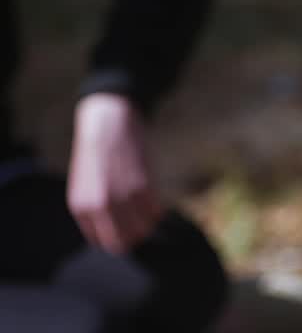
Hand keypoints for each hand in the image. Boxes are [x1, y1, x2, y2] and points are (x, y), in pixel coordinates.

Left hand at [67, 92, 164, 253]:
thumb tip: (115, 230)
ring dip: (149, 223)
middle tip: (141, 223)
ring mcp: (122, 196)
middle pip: (123, 242)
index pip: (103, 242)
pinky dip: (158, 209)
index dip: (118, 237)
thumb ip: (95, 209)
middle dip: (134, 236)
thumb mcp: (85, 184)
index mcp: (81, 207)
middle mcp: (100, 205)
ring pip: (143, 228)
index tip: (127, 228)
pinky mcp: (142, 184)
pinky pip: (155, 210)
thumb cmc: (97, 152)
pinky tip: (155, 199)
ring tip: (149, 210)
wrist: (108, 121)